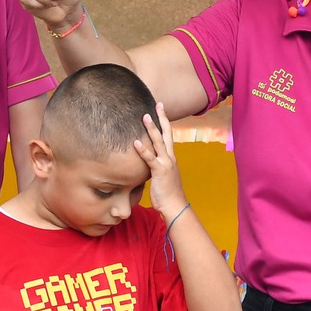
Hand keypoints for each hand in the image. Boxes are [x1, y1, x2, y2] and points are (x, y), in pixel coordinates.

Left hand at [136, 103, 187, 217]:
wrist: (175, 205)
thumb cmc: (168, 194)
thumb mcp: (163, 177)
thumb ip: (156, 167)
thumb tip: (148, 164)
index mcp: (171, 158)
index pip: (168, 136)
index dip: (165, 122)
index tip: (161, 109)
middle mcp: (170, 157)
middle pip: (166, 133)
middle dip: (162, 118)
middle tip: (158, 104)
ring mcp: (166, 163)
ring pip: (158, 142)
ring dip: (151, 128)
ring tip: (144, 116)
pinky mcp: (159, 171)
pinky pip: (150, 158)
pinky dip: (142, 149)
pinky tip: (135, 142)